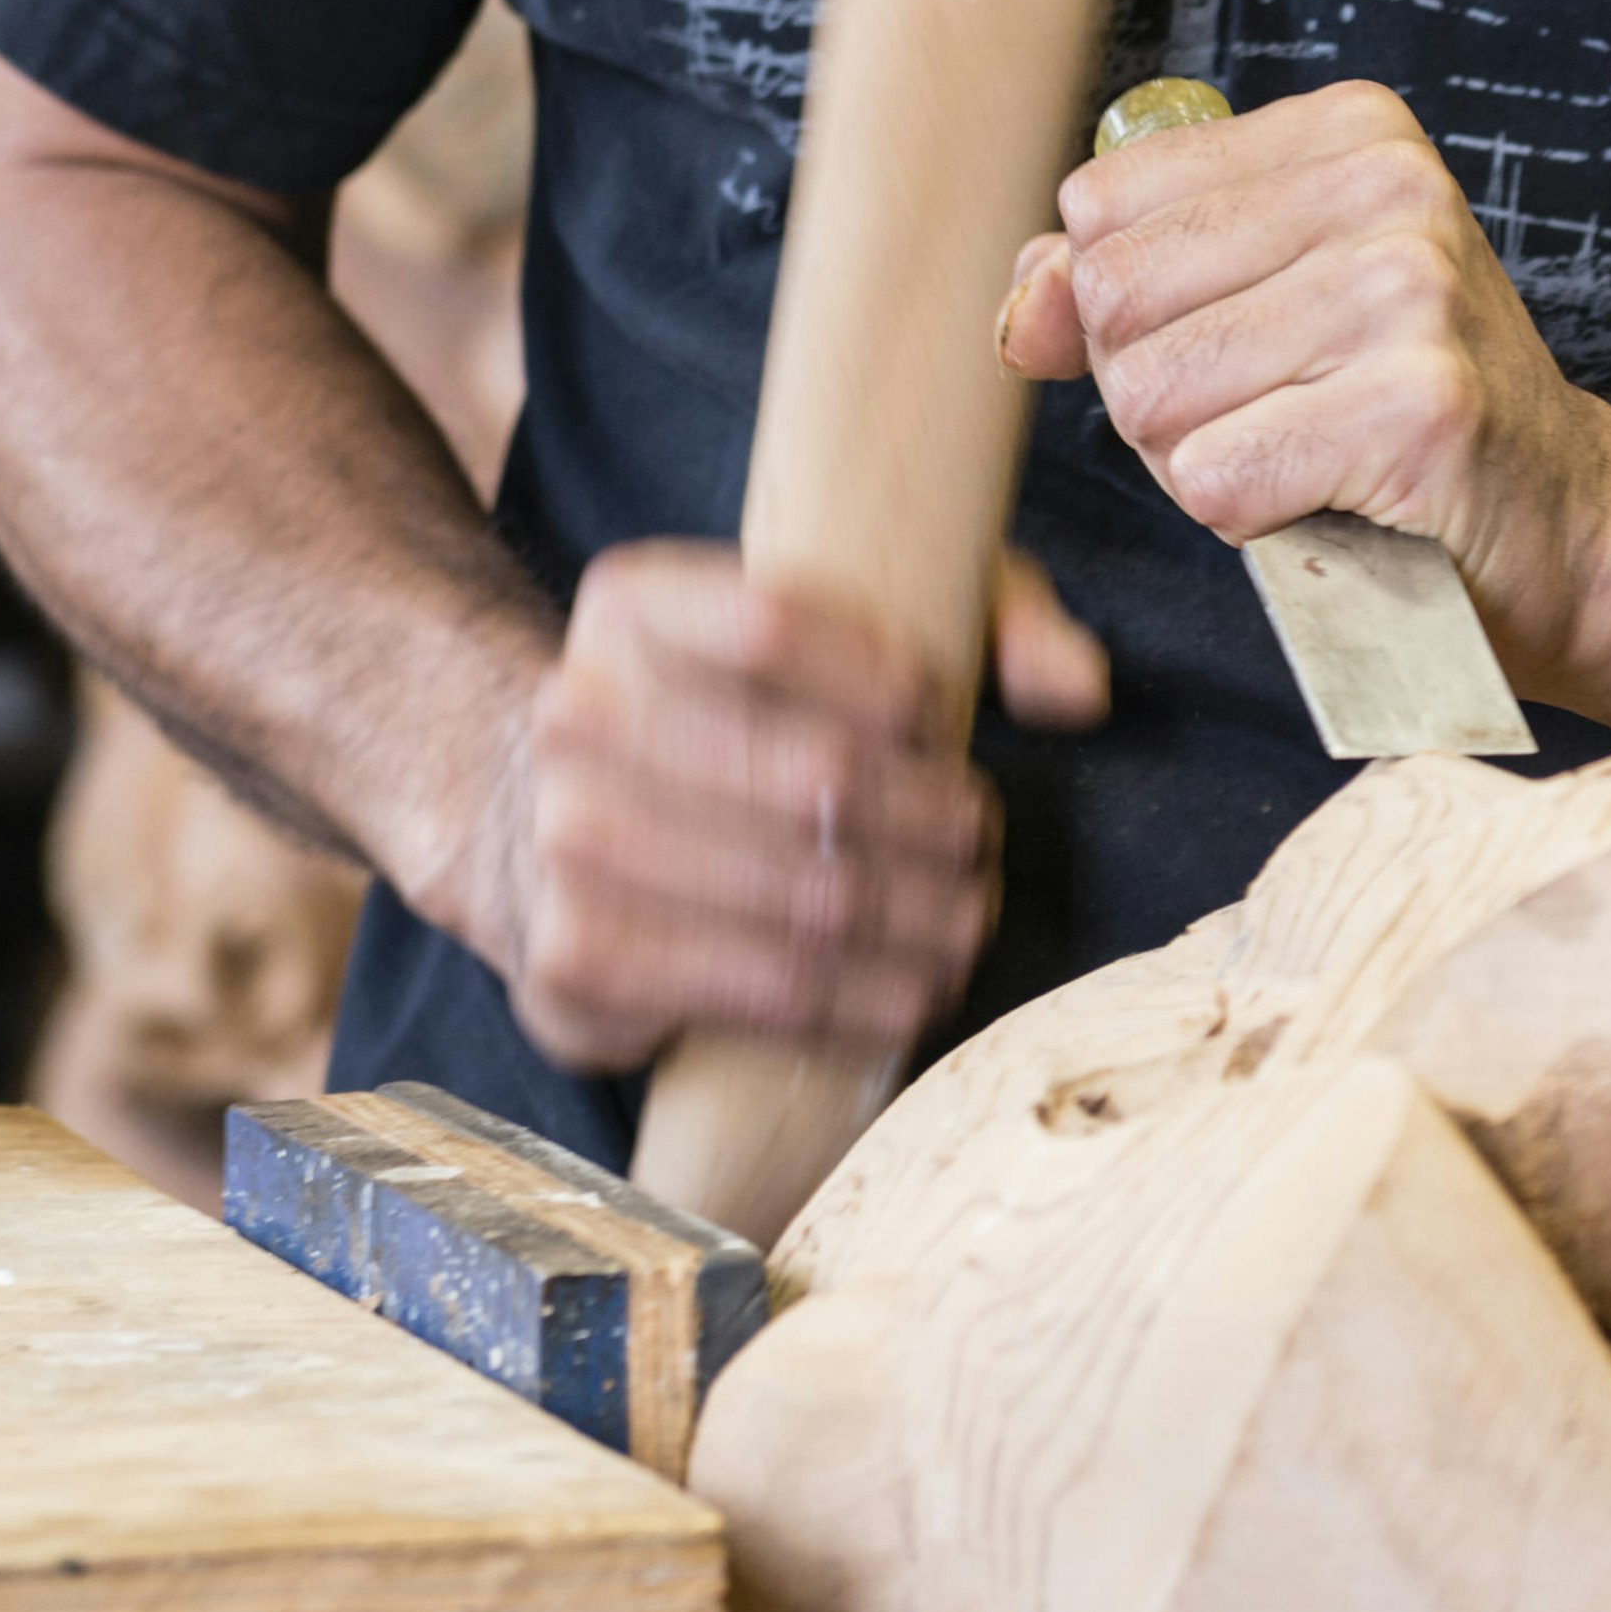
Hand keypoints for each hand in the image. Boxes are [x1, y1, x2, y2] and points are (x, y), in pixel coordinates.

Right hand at [483, 546, 995, 1077]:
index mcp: (631, 609)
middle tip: (977, 845)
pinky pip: (763, 994)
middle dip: (933, 826)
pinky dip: (863, 1002)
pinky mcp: (574, 963)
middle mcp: (576, 717)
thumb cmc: (724, 717)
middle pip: (814, 781)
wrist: (535, 821)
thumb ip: (979, 620)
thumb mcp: (839, 622)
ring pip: (806, 899)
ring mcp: (561, 846)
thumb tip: (1075, 688)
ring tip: (966, 922)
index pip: (776, 626)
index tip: (936, 721)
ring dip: (920, 923)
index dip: (888, 684)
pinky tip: (912, 991)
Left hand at [998, 81, 1610, 689]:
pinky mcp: (1419, 405)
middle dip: (1155, 394)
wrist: (1570, 522)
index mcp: (1346, 133)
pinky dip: (1246, 516)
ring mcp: (1409, 290)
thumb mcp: (1269, 301)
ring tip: (1300, 454)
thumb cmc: (1406, 410)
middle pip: (1118, 300)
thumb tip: (1024, 312)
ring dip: (1200, 462)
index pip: (1103, 203)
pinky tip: (1327, 495)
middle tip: (1267, 414)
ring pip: (1155, 399)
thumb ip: (1126, 282)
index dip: (1132, 309)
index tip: (1236, 340)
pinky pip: (1216, 479)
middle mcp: (1385, 187)